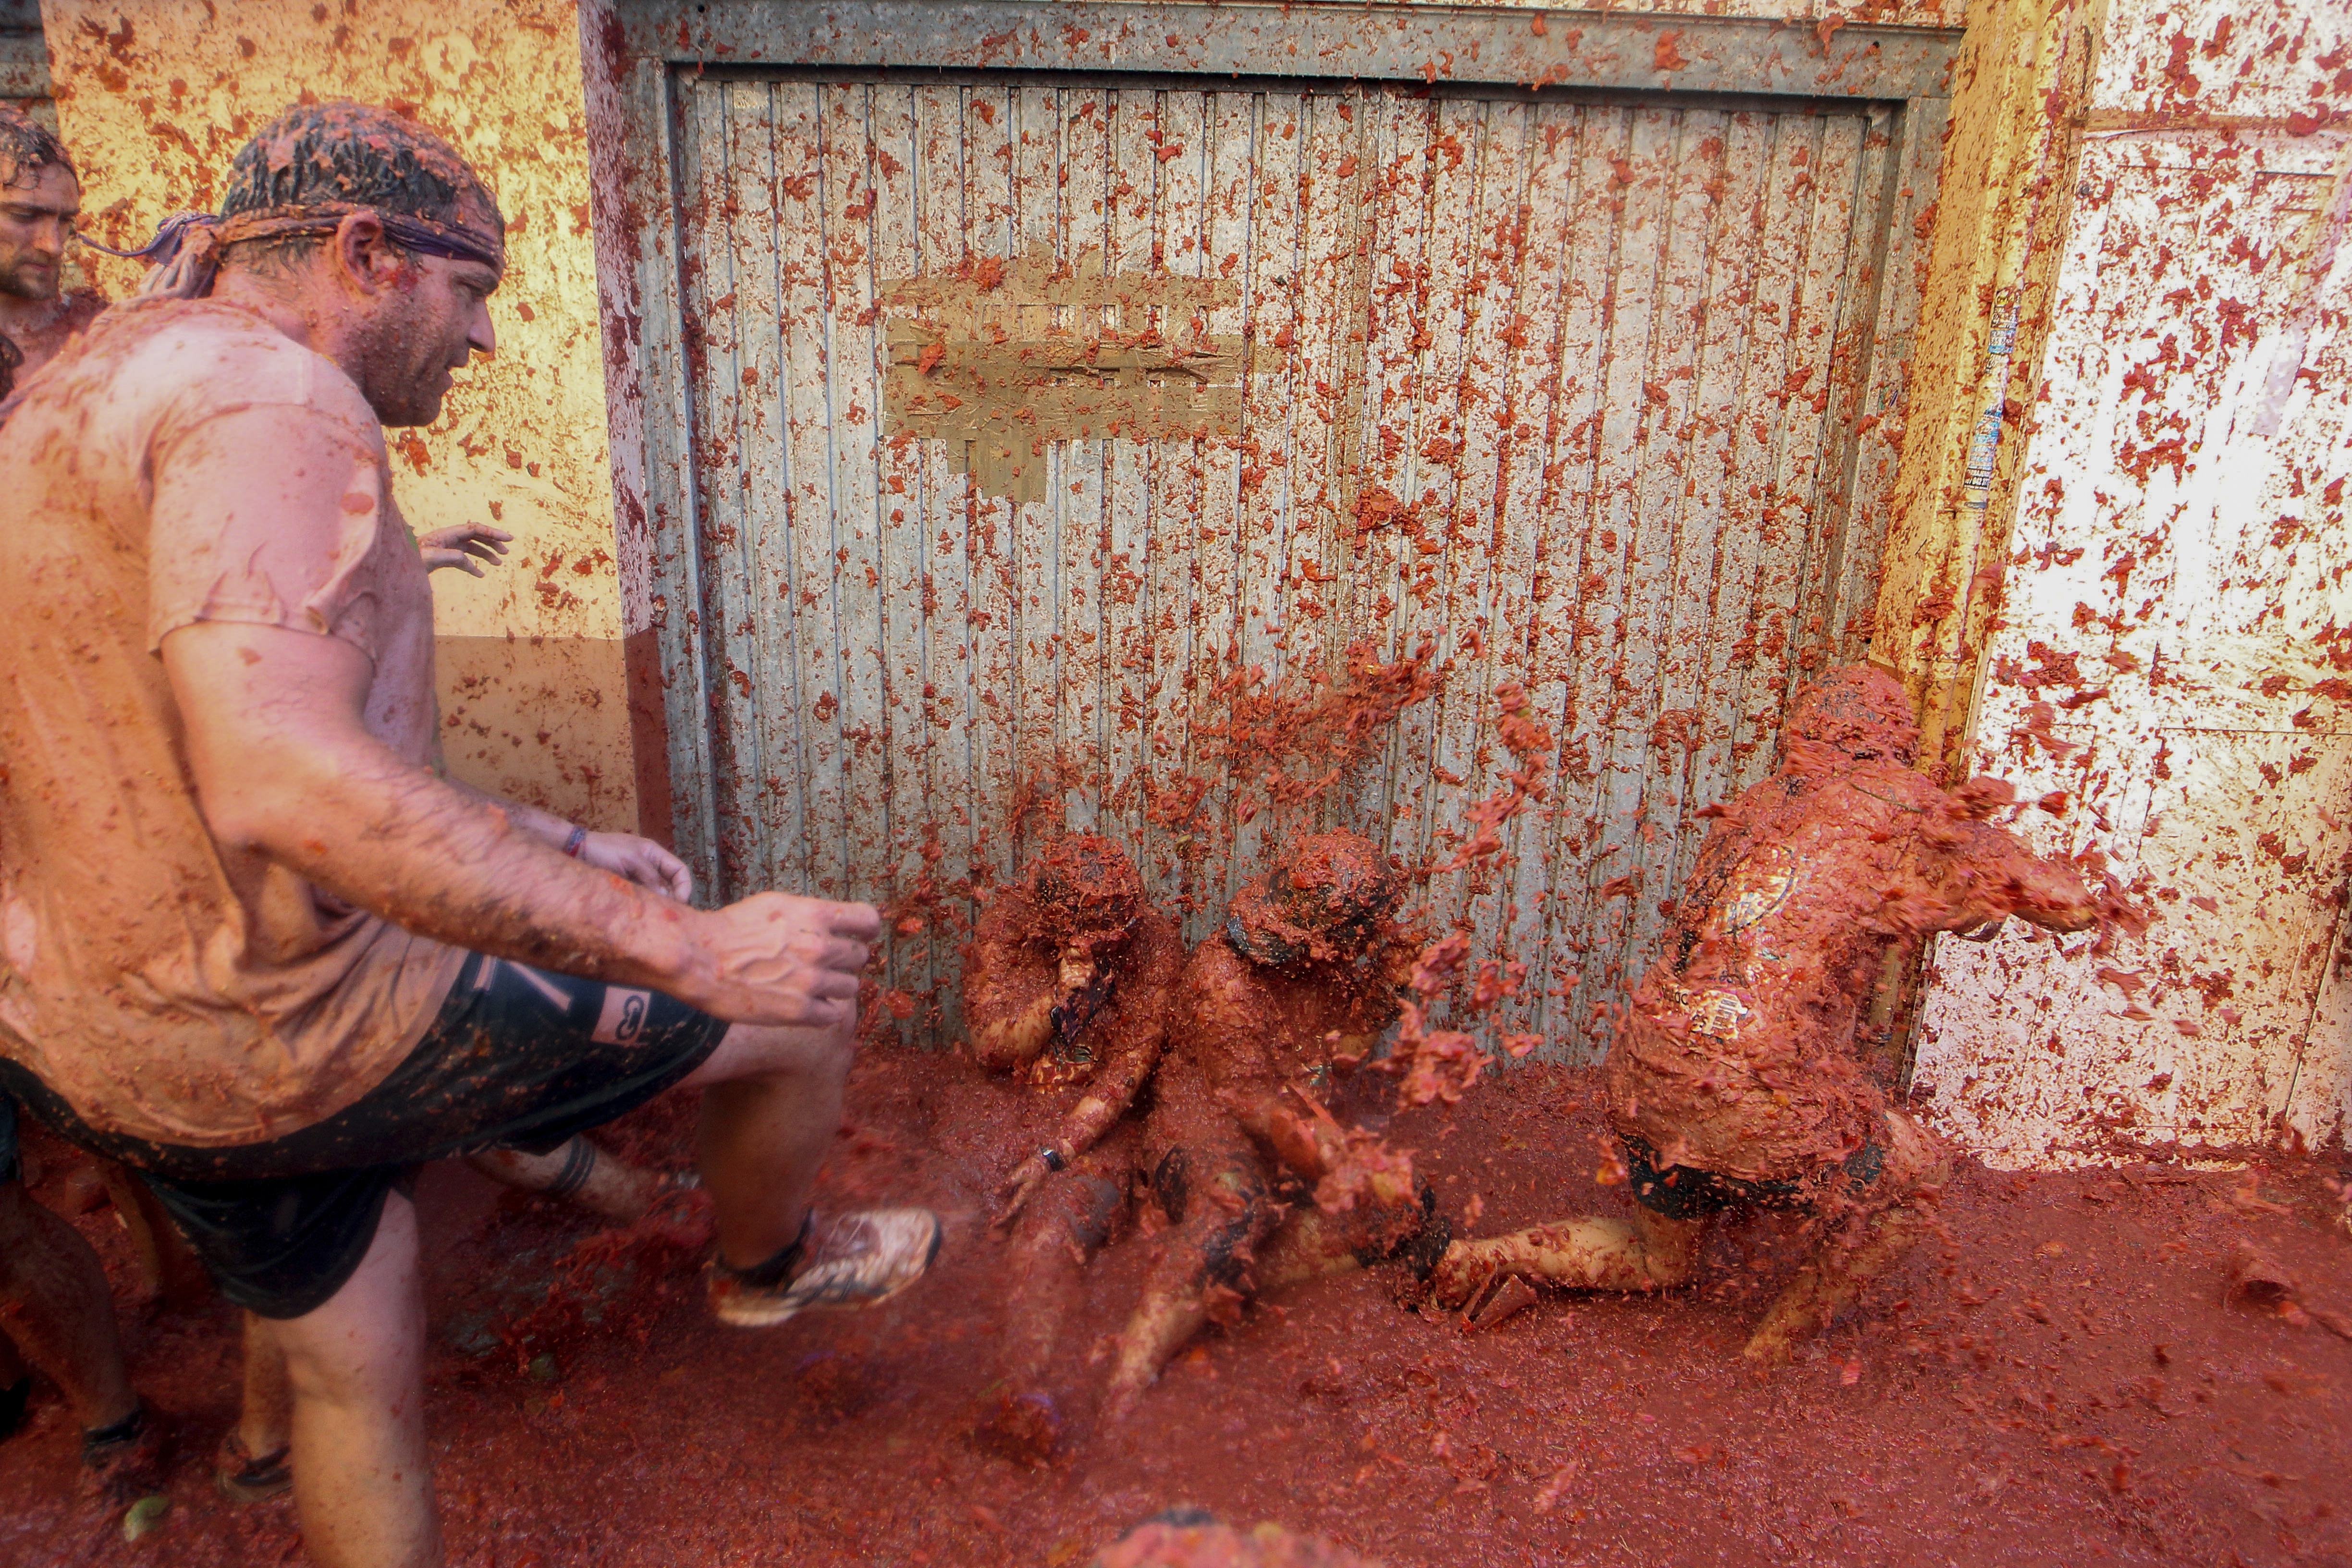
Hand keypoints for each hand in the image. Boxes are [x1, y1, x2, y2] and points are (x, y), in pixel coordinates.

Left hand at [418, 523, 513, 575]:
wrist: (395, 568)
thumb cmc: (411, 560)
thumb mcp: (431, 558)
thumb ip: (452, 557)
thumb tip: (470, 561)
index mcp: (447, 534)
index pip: (475, 529)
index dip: (492, 532)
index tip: (508, 539)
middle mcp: (448, 538)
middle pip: (476, 535)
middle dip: (492, 542)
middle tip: (507, 551)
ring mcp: (446, 547)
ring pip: (471, 547)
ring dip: (486, 554)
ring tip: (499, 563)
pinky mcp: (443, 557)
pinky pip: (463, 559)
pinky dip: (474, 566)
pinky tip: (481, 574)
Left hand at [577, 831, 692, 901]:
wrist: (577, 851)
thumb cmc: (603, 850)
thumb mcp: (630, 859)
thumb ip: (650, 876)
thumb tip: (667, 896)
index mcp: (654, 853)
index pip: (679, 870)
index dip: (684, 885)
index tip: (681, 901)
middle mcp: (650, 865)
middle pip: (671, 883)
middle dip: (674, 897)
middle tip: (668, 912)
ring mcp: (638, 876)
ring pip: (657, 893)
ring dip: (659, 902)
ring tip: (655, 913)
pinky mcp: (627, 886)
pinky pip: (642, 896)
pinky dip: (645, 903)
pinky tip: (642, 911)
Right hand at [676, 893, 879, 1026]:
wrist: (701, 959)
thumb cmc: (732, 928)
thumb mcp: (776, 905)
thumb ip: (811, 914)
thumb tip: (837, 923)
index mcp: (815, 916)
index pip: (867, 920)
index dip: (866, 929)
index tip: (863, 934)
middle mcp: (819, 947)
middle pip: (859, 956)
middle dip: (845, 959)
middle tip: (823, 962)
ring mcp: (811, 981)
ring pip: (850, 986)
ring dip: (835, 985)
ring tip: (810, 983)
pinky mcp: (800, 1011)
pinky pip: (833, 1014)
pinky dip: (823, 1010)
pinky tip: (806, 1004)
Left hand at [993, 1151, 1055, 1231]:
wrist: (1046, 1163)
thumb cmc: (1033, 1168)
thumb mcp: (1019, 1173)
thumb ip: (1007, 1183)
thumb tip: (995, 1192)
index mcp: (1024, 1195)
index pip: (1011, 1210)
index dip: (1002, 1218)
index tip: (993, 1224)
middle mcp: (1027, 1199)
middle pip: (1013, 1213)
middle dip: (1002, 1219)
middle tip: (991, 1223)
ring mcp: (1029, 1197)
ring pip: (1016, 1209)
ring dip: (1006, 1214)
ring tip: (995, 1218)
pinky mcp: (1028, 1193)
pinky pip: (1019, 1203)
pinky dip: (1011, 1207)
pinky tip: (1005, 1207)